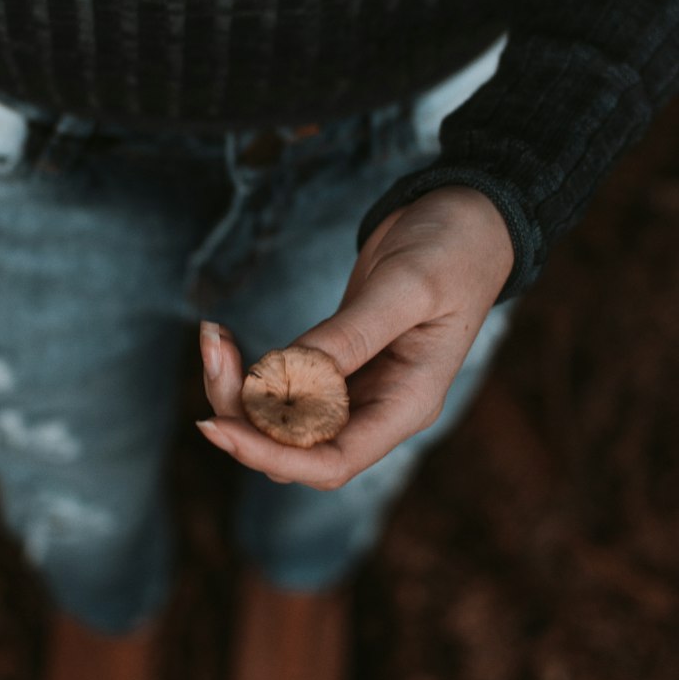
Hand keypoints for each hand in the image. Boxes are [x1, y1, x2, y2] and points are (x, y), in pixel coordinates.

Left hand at [196, 185, 513, 489]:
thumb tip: (287, 378)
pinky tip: (224, 338)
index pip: (332, 461)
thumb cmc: (452, 249)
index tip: (217, 427)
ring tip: (213, 338)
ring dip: (238, 392)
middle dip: (243, 416)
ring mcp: (356, 390)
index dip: (271, 454)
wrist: (466, 217)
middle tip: (212, 349)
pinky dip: (248, 372)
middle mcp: (379, 409)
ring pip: (281, 425)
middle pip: (295, 449)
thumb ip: (351, 335)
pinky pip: (282, 390)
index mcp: (408, 404)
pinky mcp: (335, 365)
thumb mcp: (407, 287)